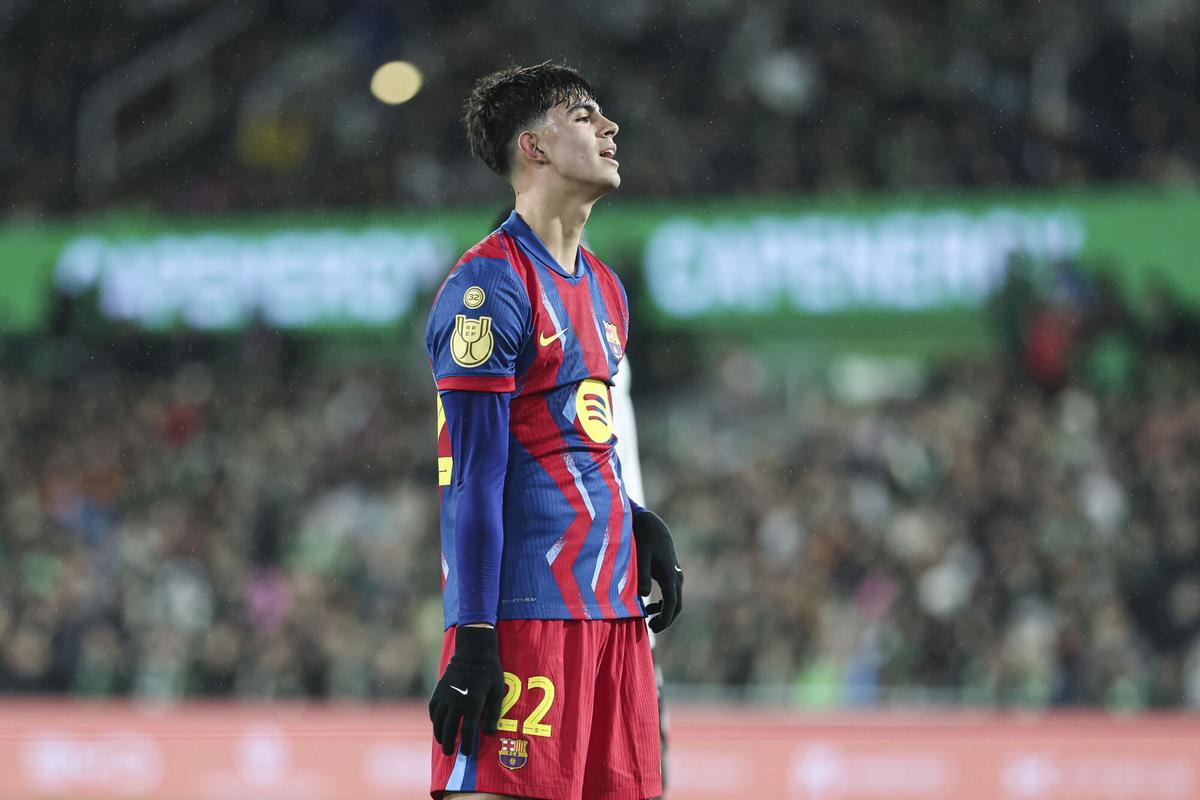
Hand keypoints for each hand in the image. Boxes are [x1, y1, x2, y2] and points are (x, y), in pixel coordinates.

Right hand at [428, 625, 504, 755]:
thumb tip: (489, 734)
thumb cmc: (489, 672)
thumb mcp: (497, 692)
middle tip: (450, 753)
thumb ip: (493, 714)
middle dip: (449, 743)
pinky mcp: (438, 690)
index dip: (467, 744)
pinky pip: (433, 709)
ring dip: (439, 734)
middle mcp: (456, 701)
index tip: (467, 753)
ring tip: (442, 743)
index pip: (468, 731)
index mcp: (473, 703)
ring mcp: (445, 695)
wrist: (473, 651)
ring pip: (438, 720)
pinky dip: (434, 720)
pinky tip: (438, 725)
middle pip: (449, 728)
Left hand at [632, 510, 682, 631]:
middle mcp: (676, 577)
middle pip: (677, 605)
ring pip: (676, 599)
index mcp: (669, 576)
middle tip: (651, 627)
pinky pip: (672, 592)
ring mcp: (676, 574)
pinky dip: (665, 602)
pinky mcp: (671, 572)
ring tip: (648, 618)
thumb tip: (643, 595)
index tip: (652, 628)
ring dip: (665, 611)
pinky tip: (651, 605)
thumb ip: (641, 576)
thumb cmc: (643, 540)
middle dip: (666, 619)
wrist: (651, 524)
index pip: (672, 604)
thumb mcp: (639, 557)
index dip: (664, 620)